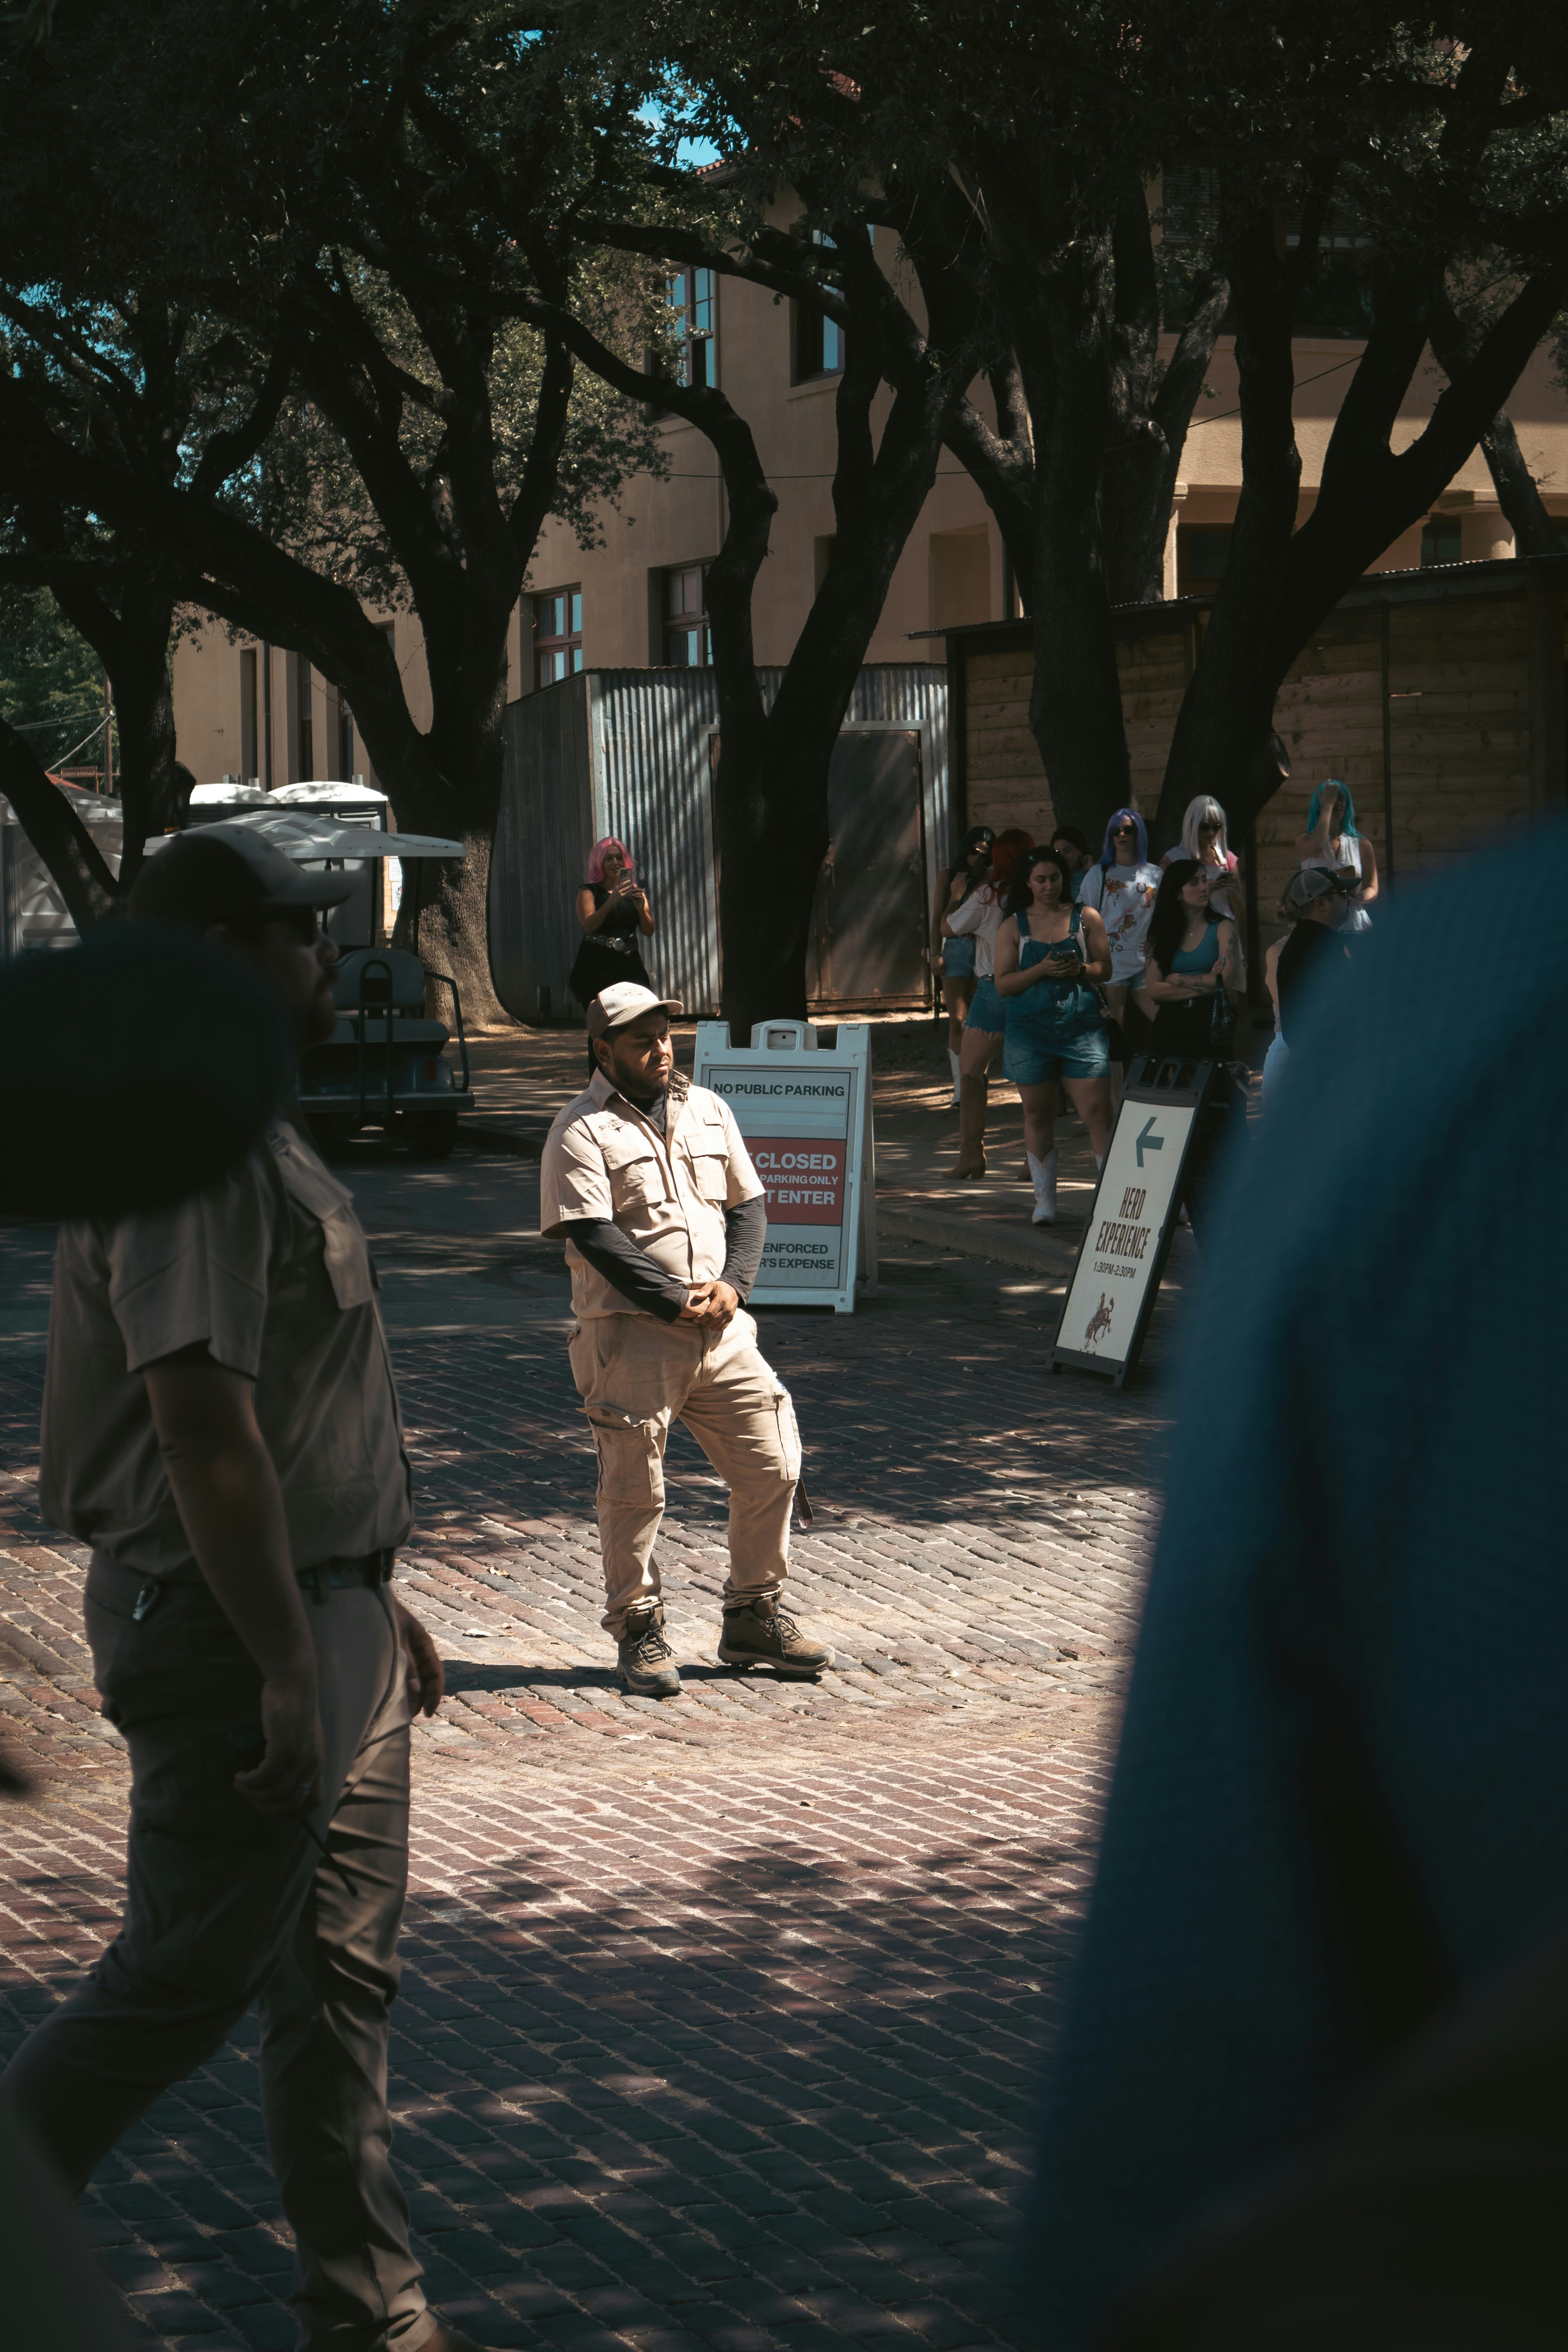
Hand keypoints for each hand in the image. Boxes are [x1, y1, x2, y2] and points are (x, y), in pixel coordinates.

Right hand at [233, 1667, 323, 1816]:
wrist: (293, 1683)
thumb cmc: (293, 1709)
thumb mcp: (301, 1739)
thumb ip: (295, 1760)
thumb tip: (276, 1783)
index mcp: (317, 1763)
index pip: (314, 1802)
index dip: (291, 1813)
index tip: (270, 1807)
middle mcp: (312, 1764)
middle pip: (291, 1804)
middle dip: (266, 1807)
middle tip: (250, 1797)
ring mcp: (299, 1756)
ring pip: (274, 1793)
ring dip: (252, 1794)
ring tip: (240, 1785)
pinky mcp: (283, 1747)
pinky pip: (264, 1776)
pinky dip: (248, 1781)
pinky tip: (240, 1776)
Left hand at [393, 1597, 443, 1717]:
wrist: (363, 1598)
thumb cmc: (381, 1616)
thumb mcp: (397, 1641)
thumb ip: (406, 1666)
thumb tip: (415, 1693)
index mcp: (423, 1643)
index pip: (435, 1674)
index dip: (434, 1695)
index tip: (428, 1713)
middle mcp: (415, 1650)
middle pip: (424, 1681)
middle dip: (420, 1700)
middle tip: (408, 1717)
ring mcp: (402, 1653)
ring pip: (411, 1681)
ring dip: (408, 1697)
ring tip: (397, 1713)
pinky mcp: (388, 1657)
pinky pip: (397, 1677)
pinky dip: (396, 1690)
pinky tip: (387, 1699)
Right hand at [611, 874, 634, 898]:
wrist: (612, 900)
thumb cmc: (615, 893)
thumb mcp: (615, 888)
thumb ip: (618, 884)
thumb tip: (621, 879)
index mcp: (615, 886)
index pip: (617, 880)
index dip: (618, 876)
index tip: (620, 871)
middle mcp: (616, 889)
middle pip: (621, 884)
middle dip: (626, 882)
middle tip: (629, 880)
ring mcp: (618, 892)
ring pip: (624, 889)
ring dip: (629, 887)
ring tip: (632, 885)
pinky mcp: (621, 896)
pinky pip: (625, 893)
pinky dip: (628, 891)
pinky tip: (631, 890)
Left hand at [679, 1279, 739, 1328]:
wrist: (733, 1289)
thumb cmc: (719, 1287)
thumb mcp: (711, 1285)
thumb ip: (703, 1290)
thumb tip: (696, 1296)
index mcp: (721, 1301)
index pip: (710, 1314)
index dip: (701, 1318)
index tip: (695, 1319)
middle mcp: (726, 1309)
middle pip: (713, 1321)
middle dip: (704, 1322)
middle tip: (698, 1320)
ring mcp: (729, 1314)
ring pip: (717, 1326)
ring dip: (709, 1325)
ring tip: (704, 1320)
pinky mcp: (731, 1318)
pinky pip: (722, 1327)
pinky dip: (715, 1327)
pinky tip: (710, 1322)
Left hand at [947, 872, 966, 904]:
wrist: (956, 894)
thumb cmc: (962, 890)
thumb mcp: (965, 886)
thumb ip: (967, 881)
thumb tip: (969, 879)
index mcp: (961, 878)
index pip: (963, 873)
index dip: (965, 873)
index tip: (967, 874)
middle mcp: (957, 878)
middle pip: (959, 873)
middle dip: (961, 873)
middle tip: (963, 875)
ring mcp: (954, 880)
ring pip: (956, 876)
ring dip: (958, 876)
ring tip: (960, 879)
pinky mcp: (952, 883)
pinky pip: (954, 880)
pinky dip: (956, 880)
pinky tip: (957, 882)